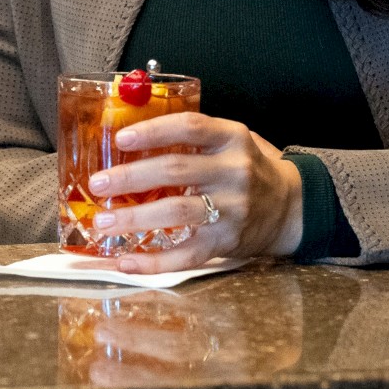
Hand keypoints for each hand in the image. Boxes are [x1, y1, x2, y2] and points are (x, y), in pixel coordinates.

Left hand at [86, 111, 302, 273]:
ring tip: (103, 221)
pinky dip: (154, 262)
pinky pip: (187, 254)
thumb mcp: (228, 140)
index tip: (120, 139)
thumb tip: (128, 136)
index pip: (190, 127)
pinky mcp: (227, 242)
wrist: (290, 207)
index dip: (153, 131)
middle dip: (131, 178)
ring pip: (177, 212)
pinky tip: (126, 261)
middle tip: (98, 184)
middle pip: (176, 170)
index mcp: (232, 137)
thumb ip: (192, 136)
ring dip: (134, 218)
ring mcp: (232, 209)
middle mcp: (234, 171)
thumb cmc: (246, 167)